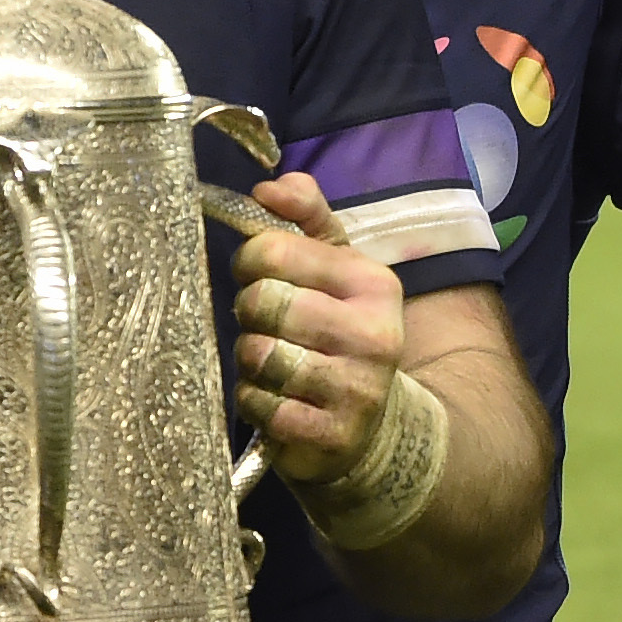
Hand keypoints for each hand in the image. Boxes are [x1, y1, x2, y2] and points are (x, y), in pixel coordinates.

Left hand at [225, 173, 408, 479]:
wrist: (373, 425)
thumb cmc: (338, 332)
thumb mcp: (335, 268)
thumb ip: (305, 216)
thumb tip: (269, 186)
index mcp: (372, 282)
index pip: (274, 250)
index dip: (248, 261)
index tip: (255, 273)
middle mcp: (374, 333)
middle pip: (262, 303)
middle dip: (247, 313)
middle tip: (261, 323)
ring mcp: (357, 388)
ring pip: (258, 355)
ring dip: (249, 360)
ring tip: (268, 361)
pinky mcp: (334, 435)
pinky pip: (261, 405)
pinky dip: (254, 401)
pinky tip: (273, 397)